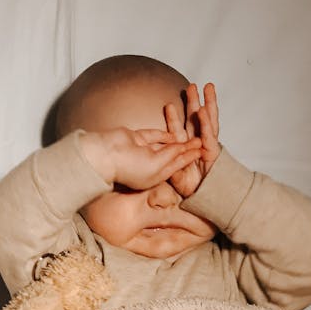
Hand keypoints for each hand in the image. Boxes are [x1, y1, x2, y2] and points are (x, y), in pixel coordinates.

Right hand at [80, 128, 201, 189]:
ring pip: (163, 146)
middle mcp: (149, 166)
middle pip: (172, 157)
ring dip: (177, 141)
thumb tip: (182, 145)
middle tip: (201, 142)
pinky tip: (174, 131)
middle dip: (186, 150)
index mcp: (154, 177)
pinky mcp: (136, 139)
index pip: (175, 167)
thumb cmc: (131, 166)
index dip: (189, 159)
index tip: (202, 153)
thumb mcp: (157, 164)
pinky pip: (153, 136)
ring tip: (192, 135)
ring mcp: (142, 152)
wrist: (108, 154)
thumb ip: (171, 154)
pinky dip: (163, 134)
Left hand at [164, 82, 220, 197]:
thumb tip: (152, 161)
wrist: (207, 197)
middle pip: (195, 118)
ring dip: (207, 103)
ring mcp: (208, 144)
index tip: (168, 105)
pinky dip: (206, 122)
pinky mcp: (213, 150)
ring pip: (207, 120)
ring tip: (207, 88)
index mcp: (186, 148)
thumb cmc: (192, 187)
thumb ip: (166, 166)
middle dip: (194, 101)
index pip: (179, 129)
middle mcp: (198, 143)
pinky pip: (209, 134)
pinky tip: (203, 110)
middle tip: (192, 86)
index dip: (174, 117)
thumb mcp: (174, 175)